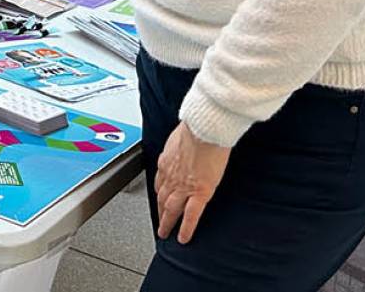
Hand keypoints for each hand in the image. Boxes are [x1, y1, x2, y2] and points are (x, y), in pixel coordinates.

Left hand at [154, 122, 230, 244]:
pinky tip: (184, 238)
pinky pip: (191, 215)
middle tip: (159, 223)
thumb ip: (182, 144)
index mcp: (167, 160)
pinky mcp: (199, 192)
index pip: (160, 182)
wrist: (204, 128)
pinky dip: (186, 228)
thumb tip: (186, 141)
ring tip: (166, 233)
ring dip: (167, 223)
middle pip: (162, 198)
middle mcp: (171, 175)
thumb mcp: (182, 135)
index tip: (160, 198)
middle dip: (160, 212)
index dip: (160, 192)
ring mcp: (183, 186)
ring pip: (171, 209)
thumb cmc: (197, 127)